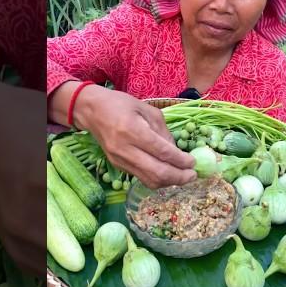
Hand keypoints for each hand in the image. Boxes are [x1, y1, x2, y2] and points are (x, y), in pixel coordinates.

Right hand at [49, 83, 195, 188]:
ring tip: (184, 177)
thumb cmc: (120, 104)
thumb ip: (163, 131)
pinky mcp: (117, 166)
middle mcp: (125, 149)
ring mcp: (120, 160)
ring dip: (170, 182)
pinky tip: (168, 174)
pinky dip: (158, 180)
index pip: (162, 152)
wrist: (92, 110)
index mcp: (133, 130)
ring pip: (149, 180)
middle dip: (179, 177)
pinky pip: (141, 178)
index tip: (193, 162)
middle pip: (157, 172)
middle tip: (193, 175)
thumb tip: (177, 151)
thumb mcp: (146, 109)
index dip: (181, 160)